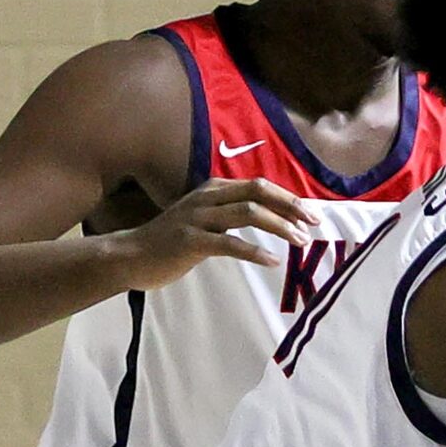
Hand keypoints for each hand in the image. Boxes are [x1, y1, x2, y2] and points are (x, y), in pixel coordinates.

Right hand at [119, 177, 320, 287]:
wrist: (131, 256)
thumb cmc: (171, 242)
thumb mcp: (202, 220)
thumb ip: (228, 215)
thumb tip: (265, 218)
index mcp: (213, 189)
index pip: (258, 186)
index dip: (288, 198)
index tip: (311, 214)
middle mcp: (207, 198)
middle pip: (258, 192)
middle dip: (290, 206)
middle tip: (314, 224)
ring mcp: (197, 218)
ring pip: (248, 213)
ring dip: (279, 227)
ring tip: (300, 243)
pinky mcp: (190, 241)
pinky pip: (230, 244)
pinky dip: (255, 251)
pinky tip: (272, 261)